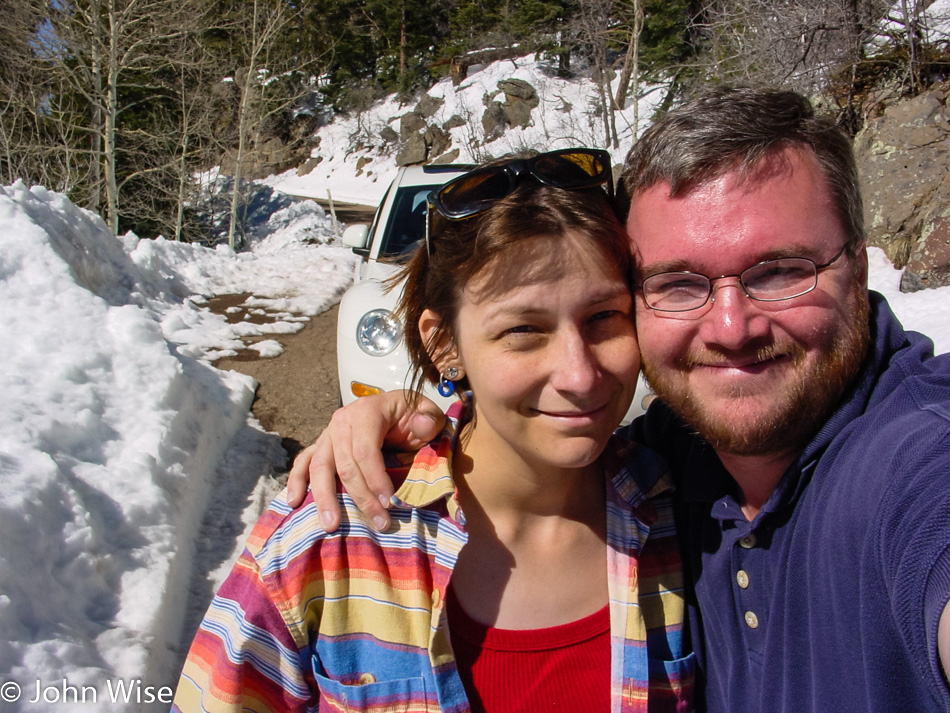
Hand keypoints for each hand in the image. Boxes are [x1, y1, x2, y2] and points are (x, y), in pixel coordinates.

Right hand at [286, 390, 445, 531]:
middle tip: (378, 523)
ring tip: (331, 525)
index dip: (376, 479)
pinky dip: (296, 481)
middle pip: (344, 464)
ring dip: (324, 498)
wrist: (397, 410)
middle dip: (360, 497)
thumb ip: (429, 418)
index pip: (366, 450)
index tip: (390, 503)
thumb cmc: (412, 416)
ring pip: (319, 467)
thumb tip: (420, 426)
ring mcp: (328, 434)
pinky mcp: (321, 445)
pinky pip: (303, 462)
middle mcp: (342, 421)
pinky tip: (294, 502)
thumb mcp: (428, 413)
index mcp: (367, 411)